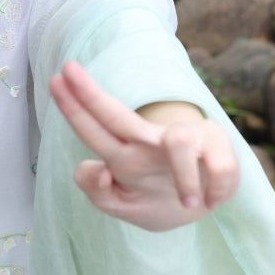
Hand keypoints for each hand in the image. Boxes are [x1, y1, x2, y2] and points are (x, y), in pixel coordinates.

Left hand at [49, 60, 239, 231]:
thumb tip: (99, 170)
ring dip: (185, 178)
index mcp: (122, 152)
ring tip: (187, 203)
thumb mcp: (121, 205)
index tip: (55, 78)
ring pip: (179, 142)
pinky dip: (215, 190)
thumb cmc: (154, 197)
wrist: (200, 206)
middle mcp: (147, 141)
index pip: (92, 126)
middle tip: (67, 67)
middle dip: (90, 92)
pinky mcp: (218, 149)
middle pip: (116, 114)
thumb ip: (98, 193)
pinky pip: (219, 167)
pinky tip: (212, 201)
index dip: (73, 106)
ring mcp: (184, 141)